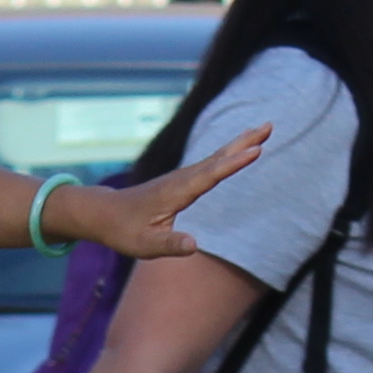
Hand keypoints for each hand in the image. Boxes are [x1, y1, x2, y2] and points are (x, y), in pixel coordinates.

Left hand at [39, 126, 273, 259]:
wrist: (104, 214)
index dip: (233, 163)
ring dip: (240, 143)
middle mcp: (181, 179)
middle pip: (218, 158)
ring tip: (263, 130)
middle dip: (243, 142)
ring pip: (216, 157)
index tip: (256, 149)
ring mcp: (182, 177)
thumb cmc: (124, 231)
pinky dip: (228, 154)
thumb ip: (170, 245)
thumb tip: (194, 246)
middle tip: (269, 126)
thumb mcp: (145, 245)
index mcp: (176, 192)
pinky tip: (238, 149)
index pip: (210, 176)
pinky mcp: (182, 180)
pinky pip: (211, 163)